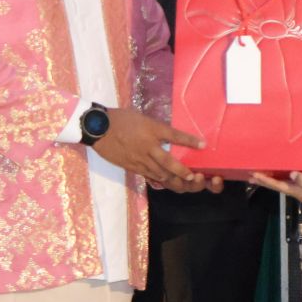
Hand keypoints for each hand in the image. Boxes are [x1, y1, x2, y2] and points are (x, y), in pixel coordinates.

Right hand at [91, 107, 208, 191]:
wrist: (98, 128)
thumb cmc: (121, 119)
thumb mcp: (142, 118)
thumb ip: (156, 128)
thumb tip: (168, 136)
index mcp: (151, 130)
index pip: (174, 135)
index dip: (190, 141)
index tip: (203, 145)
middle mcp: (147, 146)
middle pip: (168, 162)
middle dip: (182, 172)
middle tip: (193, 176)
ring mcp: (139, 158)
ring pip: (159, 173)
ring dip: (173, 179)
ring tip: (184, 183)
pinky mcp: (132, 166)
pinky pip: (148, 175)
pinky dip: (159, 179)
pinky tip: (166, 181)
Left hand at [248, 171, 301, 207]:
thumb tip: (291, 175)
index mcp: (300, 192)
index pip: (278, 186)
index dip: (265, 180)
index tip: (253, 174)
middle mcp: (300, 193)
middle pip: (278, 187)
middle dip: (264, 182)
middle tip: (250, 176)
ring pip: (283, 186)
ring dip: (272, 181)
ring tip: (261, 176)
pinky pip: (292, 184)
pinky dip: (283, 180)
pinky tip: (282, 175)